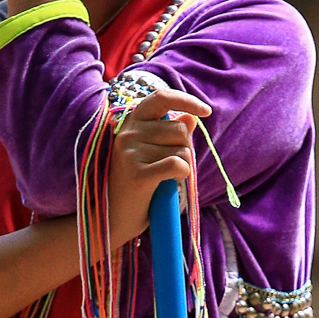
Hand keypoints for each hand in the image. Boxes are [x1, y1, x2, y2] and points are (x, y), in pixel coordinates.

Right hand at [107, 88, 210, 248]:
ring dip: (183, 166)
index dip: (186, 100)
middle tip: (170, 168)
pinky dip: (182, 174)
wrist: (113, 219)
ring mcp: (130, 152)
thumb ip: (170, 134)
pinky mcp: (137, 173)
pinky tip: (171, 183)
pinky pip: (177, 164)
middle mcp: (128, 133)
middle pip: (180, 129)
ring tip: (164, 179)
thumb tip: (191, 118)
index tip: (205, 111)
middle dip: (185, 148)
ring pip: (182, 149)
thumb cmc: (136, 187)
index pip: (161, 98)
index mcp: (130, 123)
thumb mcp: (152, 155)